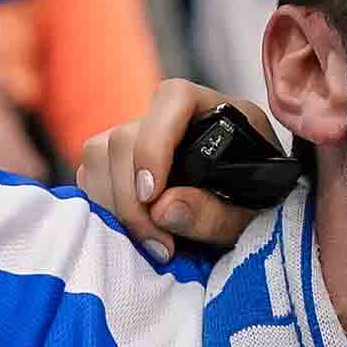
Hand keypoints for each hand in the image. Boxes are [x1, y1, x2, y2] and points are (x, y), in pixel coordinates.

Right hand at [76, 78, 281, 259]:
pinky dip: (103, 206)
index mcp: (215, 110)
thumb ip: (215, 213)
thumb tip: (162, 209)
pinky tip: (132, 232)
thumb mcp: (250, 218)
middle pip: (125, 136)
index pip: (173, 100)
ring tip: (152, 245)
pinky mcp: (116, 161)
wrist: (246, 218)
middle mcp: (171, 115)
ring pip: (99, 153)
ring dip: (114, 205)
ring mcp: (139, 135)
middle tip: (160, 246)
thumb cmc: (256, 209)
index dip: (154, 145)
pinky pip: (90, 174)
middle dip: (132, 198)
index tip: (151, 195)